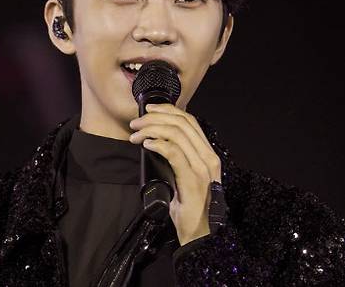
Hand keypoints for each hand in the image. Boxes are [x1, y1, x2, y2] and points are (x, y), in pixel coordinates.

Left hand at [128, 103, 221, 245]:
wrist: (201, 234)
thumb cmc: (191, 209)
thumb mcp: (187, 178)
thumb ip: (180, 160)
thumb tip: (158, 143)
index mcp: (208, 154)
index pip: (190, 121)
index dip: (169, 110)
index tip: (150, 110)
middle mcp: (209, 157)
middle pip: (182, 123)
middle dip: (156, 118)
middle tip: (136, 123)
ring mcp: (202, 167)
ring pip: (177, 134)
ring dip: (152, 130)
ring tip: (136, 135)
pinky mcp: (192, 179)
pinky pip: (174, 153)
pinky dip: (158, 144)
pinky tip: (146, 145)